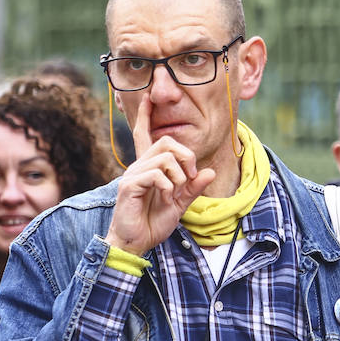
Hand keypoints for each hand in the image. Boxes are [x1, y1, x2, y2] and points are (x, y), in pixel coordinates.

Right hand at [106, 96, 215, 254]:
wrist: (136, 242)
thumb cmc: (153, 222)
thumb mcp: (180, 204)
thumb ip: (193, 188)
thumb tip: (210, 172)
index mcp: (149, 167)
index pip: (145, 135)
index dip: (146, 116)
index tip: (148, 97)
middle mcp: (139, 166)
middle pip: (166, 142)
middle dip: (186, 157)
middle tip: (190, 178)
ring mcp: (132, 175)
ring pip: (164, 158)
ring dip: (178, 176)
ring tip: (174, 193)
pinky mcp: (129, 186)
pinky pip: (156, 175)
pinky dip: (167, 187)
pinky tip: (165, 198)